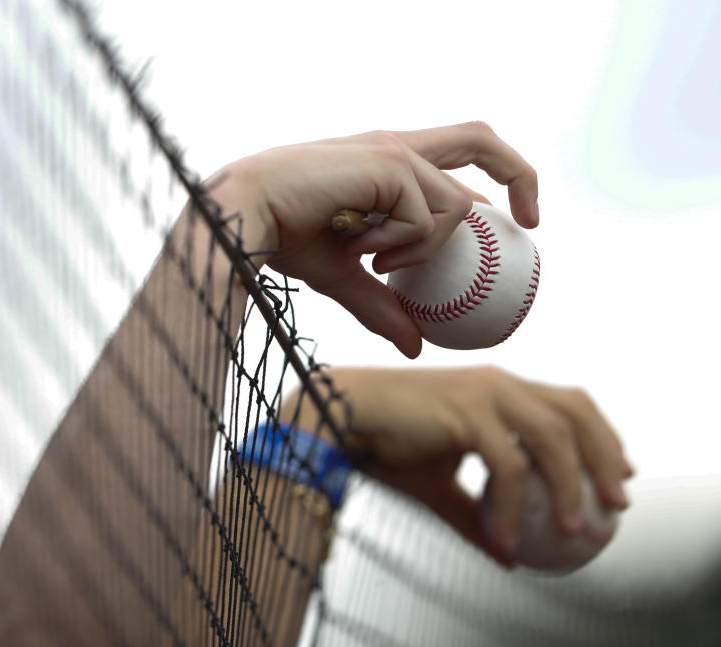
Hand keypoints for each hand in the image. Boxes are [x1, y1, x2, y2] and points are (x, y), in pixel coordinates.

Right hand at [207, 122, 538, 358]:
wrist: (243, 216)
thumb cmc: (281, 238)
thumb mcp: (342, 277)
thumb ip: (381, 305)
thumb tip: (416, 347)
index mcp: (386, 161)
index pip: (456, 153)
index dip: (493, 180)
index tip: (511, 224)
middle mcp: (395, 146)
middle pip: (479, 137)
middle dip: (518, 174)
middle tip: (529, 225)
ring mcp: (393, 150)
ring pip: (454, 206)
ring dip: (425, 249)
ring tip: (377, 263)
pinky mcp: (387, 162)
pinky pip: (425, 221)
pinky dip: (404, 248)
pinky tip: (364, 252)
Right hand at [298, 366, 632, 565]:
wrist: (341, 419)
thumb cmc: (386, 445)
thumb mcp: (441, 486)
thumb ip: (477, 513)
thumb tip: (508, 555)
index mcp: (498, 390)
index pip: (567, 403)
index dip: (600, 435)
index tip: (617, 474)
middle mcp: (498, 384)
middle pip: (575, 409)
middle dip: (604, 455)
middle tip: (616, 501)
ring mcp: (484, 393)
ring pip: (552, 436)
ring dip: (570, 485)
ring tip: (574, 529)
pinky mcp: (466, 411)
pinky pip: (507, 466)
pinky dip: (513, 507)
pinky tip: (507, 539)